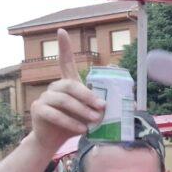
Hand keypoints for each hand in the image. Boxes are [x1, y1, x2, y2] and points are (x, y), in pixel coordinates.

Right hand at [29, 29, 105, 150]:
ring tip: (94, 122)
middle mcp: (55, 87)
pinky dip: (70, 122)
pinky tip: (81, 129)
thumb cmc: (75, 124)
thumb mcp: (92, 114)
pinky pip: (55, 114)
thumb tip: (133, 104)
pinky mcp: (38, 110)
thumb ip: (106, 107)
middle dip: (87, 96)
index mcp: (68, 84)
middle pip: (70, 85)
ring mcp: (45, 98)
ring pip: (63, 100)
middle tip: (101, 108)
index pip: (65, 62)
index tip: (62, 31)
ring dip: (81, 111)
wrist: (54, 141)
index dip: (64, 47)